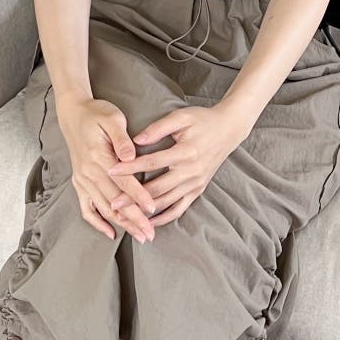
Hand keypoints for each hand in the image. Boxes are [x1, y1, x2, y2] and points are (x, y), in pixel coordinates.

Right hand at [55, 94, 156, 242]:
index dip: (138, 196)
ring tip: (139, 235)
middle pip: (115, 201)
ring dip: (121, 224)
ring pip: (103, 208)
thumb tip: (132, 156)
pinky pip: (86, 208)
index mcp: (99, 156)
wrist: (73, 114)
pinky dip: (97, 223)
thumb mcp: (112, 118)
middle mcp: (88, 172)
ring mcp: (82, 180)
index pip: (123, 182)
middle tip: (150, 234)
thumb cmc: (96, 114)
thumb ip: (122, 139)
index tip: (153, 208)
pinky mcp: (79, 183)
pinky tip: (110, 233)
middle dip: (134, 219)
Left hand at [105, 103, 249, 227]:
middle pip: (156, 189)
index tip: (111, 171)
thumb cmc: (203, 120)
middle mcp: (191, 172)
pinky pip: (179, 208)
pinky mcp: (198, 190)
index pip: (152, 163)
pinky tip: (149, 222)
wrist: (229, 129)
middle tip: (112, 203)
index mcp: (185, 152)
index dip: (130, 168)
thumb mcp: (181, 116)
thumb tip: (136, 140)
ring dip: (144, 211)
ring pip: (166, 202)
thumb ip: (158, 128)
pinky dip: (164, 218)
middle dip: (132, 197)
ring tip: (125, 216)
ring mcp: (195, 184)